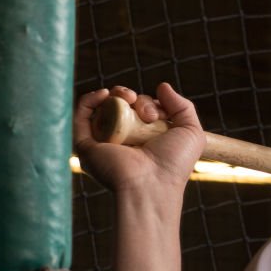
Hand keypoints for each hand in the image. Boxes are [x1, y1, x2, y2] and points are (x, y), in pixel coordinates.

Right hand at [73, 83, 205, 193]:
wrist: (152, 185)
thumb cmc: (174, 163)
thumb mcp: (190, 131)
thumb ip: (182, 106)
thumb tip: (162, 86)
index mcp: (144, 139)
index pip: (140, 110)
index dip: (149, 103)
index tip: (159, 113)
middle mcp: (122, 140)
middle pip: (122, 106)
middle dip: (134, 98)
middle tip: (146, 112)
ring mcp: (103, 142)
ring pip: (103, 108)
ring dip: (116, 95)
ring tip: (129, 98)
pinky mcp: (86, 145)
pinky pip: (80, 117)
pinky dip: (89, 100)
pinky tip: (104, 94)